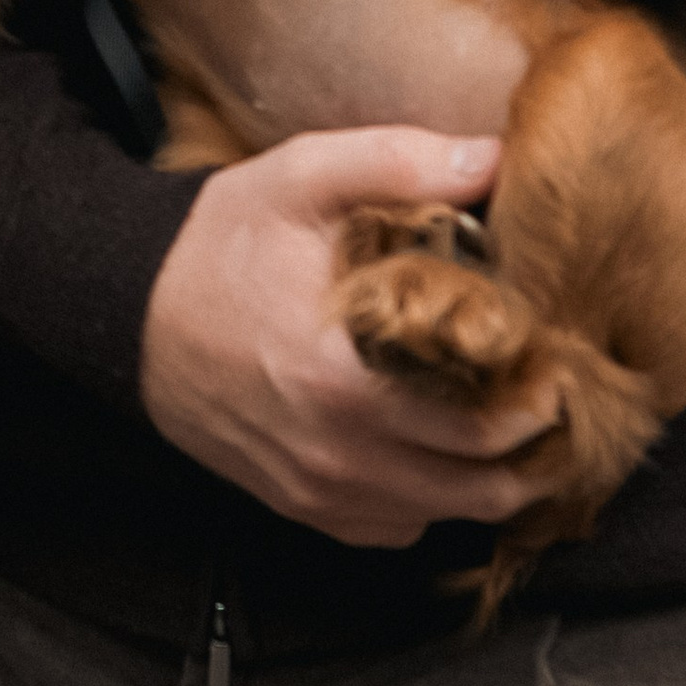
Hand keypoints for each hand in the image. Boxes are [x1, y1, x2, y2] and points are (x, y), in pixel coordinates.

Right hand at [141, 130, 553, 542]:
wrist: (129, 314)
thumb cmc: (218, 247)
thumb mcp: (298, 178)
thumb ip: (398, 163)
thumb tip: (493, 157)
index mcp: (344, 378)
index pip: (486, 423)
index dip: (541, 392)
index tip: (556, 351)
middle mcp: (337, 453)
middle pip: (484, 484)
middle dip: (536, 441)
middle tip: (552, 386)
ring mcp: (320, 491)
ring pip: (450, 515)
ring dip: (493, 475)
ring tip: (509, 415)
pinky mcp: (305, 507)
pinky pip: (399, 528)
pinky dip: (433, 497)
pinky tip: (437, 444)